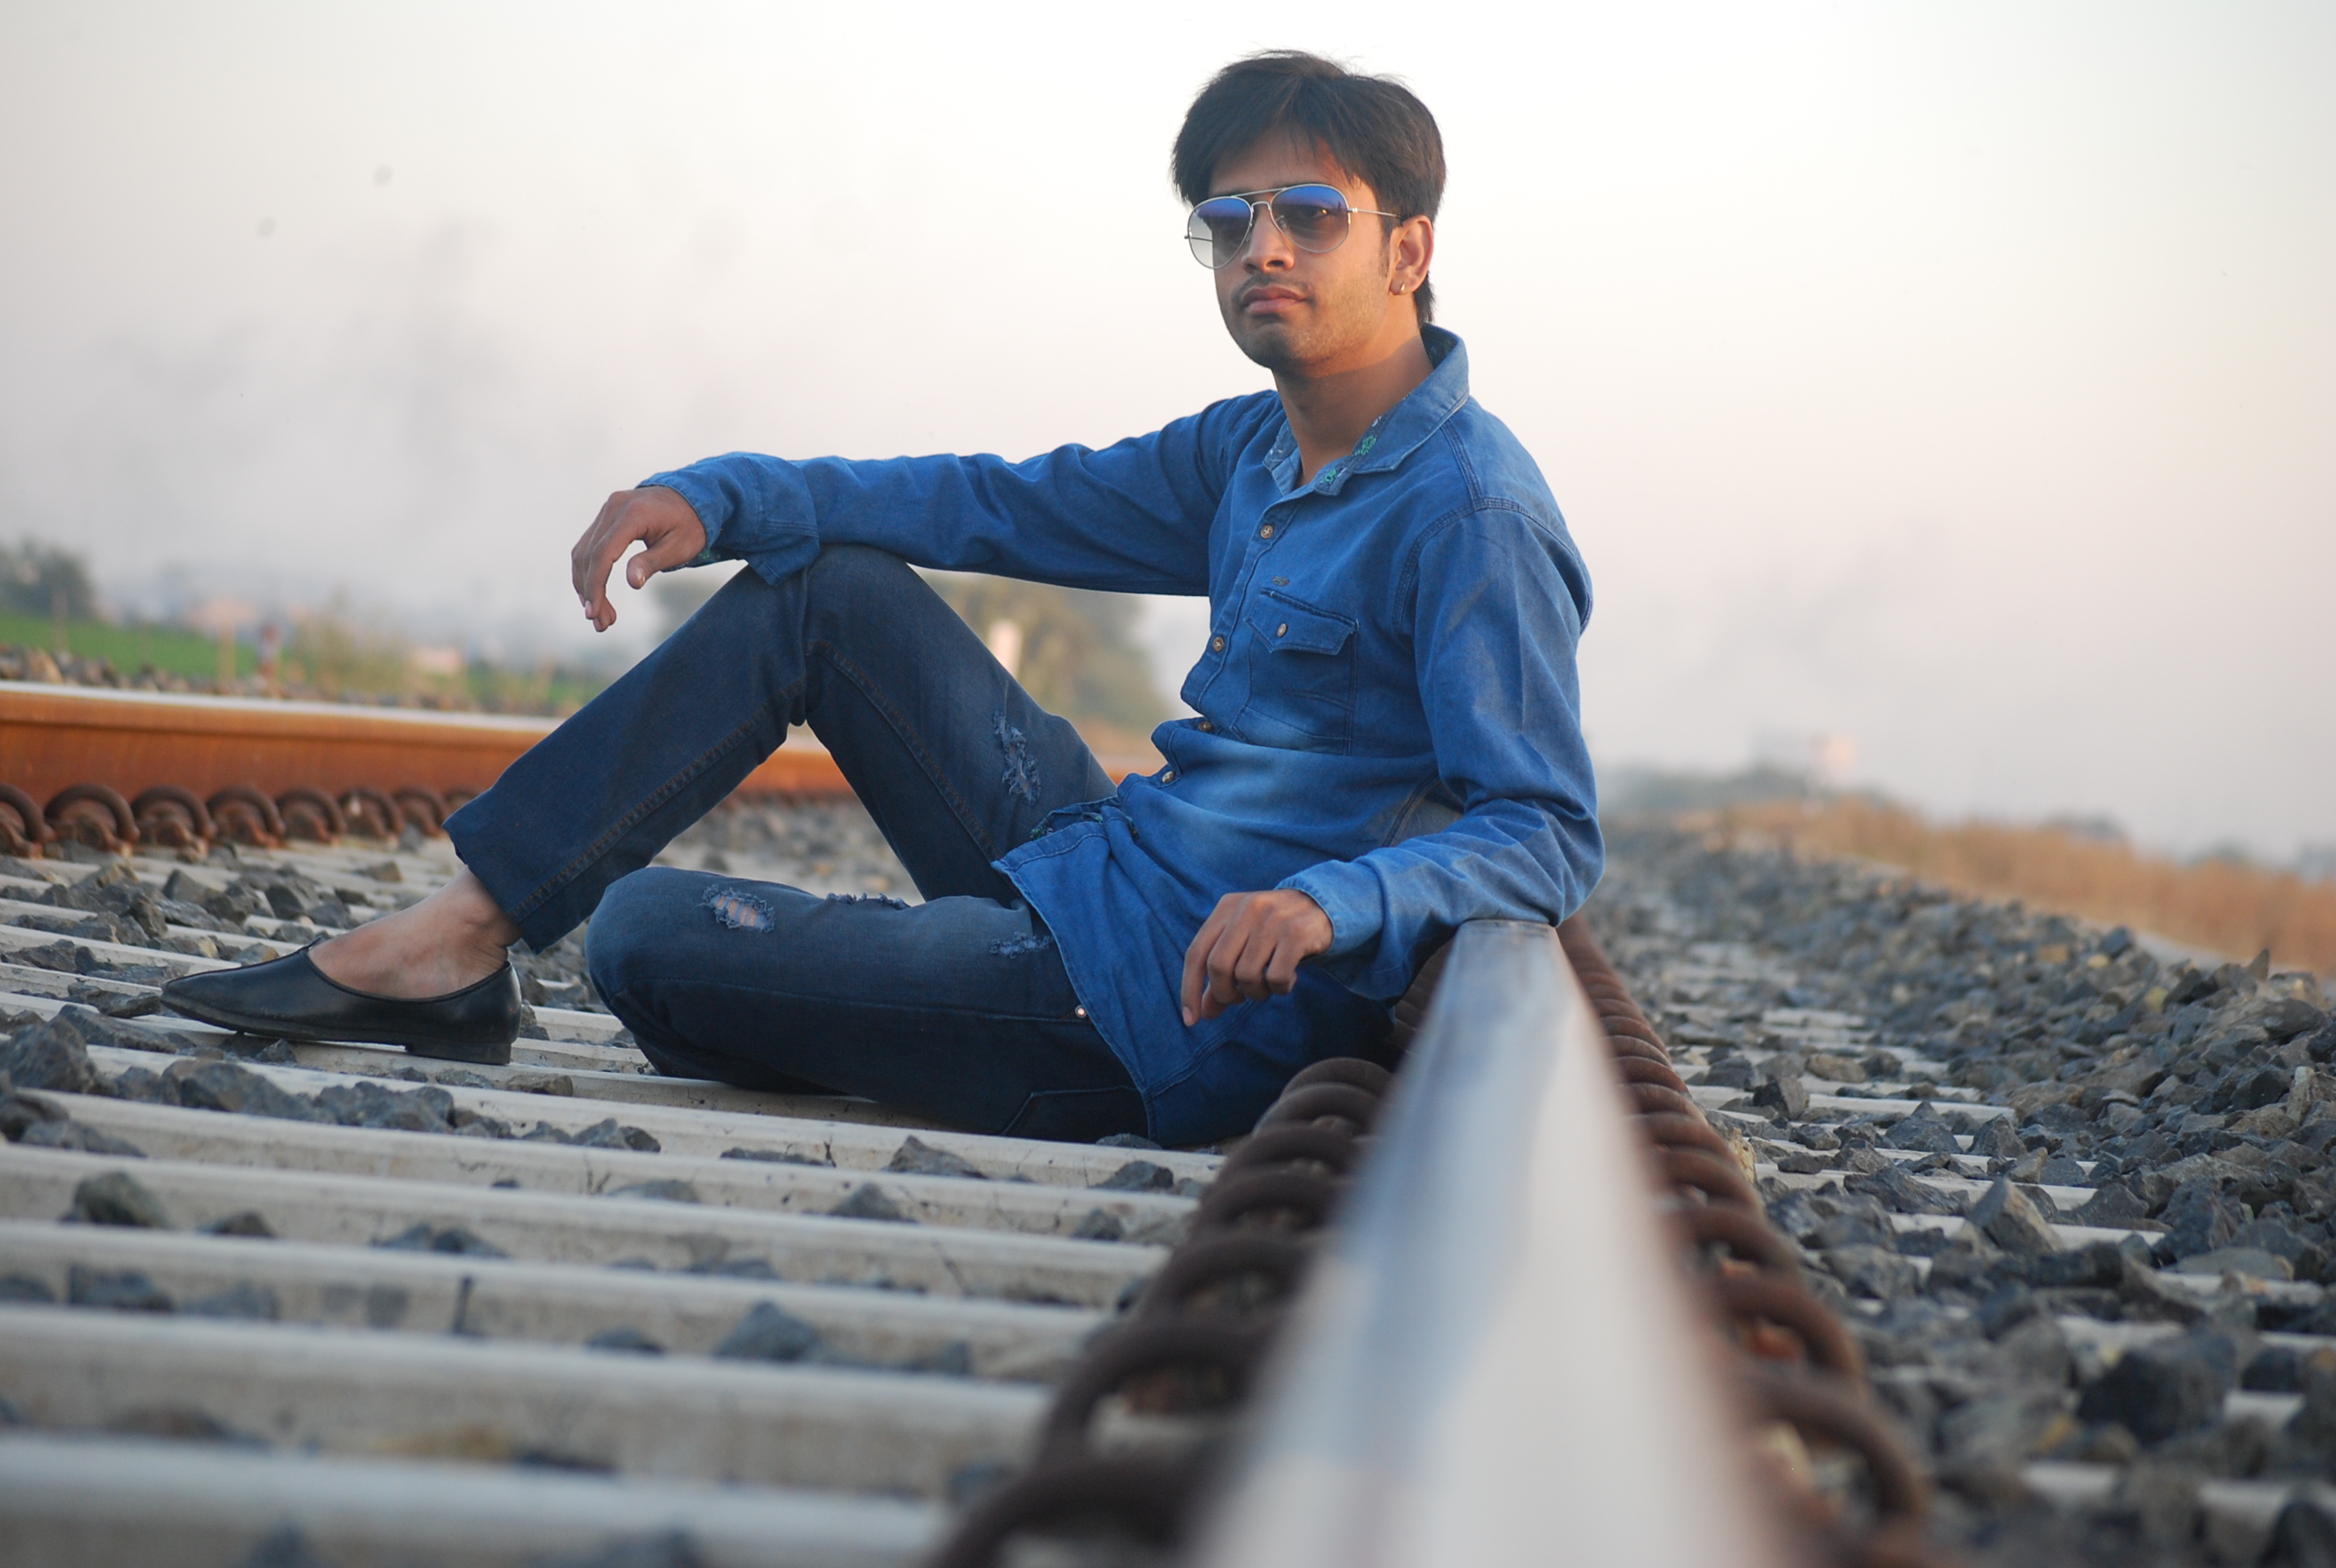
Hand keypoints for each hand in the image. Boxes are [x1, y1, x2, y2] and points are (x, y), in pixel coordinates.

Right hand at [570, 487, 708, 631]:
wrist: (692, 498)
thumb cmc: (690, 525)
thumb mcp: (679, 547)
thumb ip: (652, 562)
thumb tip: (632, 583)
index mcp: (633, 514)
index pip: (603, 553)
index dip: (595, 585)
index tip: (594, 612)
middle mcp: (613, 508)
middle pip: (589, 555)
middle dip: (590, 592)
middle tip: (601, 624)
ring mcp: (607, 510)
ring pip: (583, 552)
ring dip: (586, 585)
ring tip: (600, 615)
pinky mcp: (605, 517)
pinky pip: (589, 546)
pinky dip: (589, 571)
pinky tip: (596, 594)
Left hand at [1180, 889, 1333, 1025]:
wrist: (1324, 906)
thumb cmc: (1275, 931)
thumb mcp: (1244, 944)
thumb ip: (1222, 975)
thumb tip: (1204, 1013)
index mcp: (1226, 908)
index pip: (1196, 953)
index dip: (1190, 989)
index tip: (1192, 1019)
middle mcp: (1246, 909)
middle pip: (1218, 966)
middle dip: (1225, 994)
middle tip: (1238, 999)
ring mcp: (1272, 919)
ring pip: (1247, 975)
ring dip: (1256, 992)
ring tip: (1268, 985)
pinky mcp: (1296, 933)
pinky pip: (1277, 977)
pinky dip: (1280, 988)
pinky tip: (1289, 980)